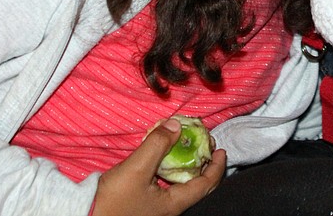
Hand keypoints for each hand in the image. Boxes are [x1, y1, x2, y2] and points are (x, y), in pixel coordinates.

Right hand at [92, 118, 225, 215]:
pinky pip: (164, 186)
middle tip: (204, 145)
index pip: (206, 185)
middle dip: (202, 164)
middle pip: (195, 186)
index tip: (221, 149)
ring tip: (185, 148)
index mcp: (174, 205)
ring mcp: (155, 210)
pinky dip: (169, 171)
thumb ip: (157, 144)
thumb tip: (176, 125)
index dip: (216, 166)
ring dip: (185, 167)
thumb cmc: (112, 200)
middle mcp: (168, 210)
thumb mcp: (137, 169)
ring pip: (179, 186)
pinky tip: (161, 160)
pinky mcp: (142, 206)